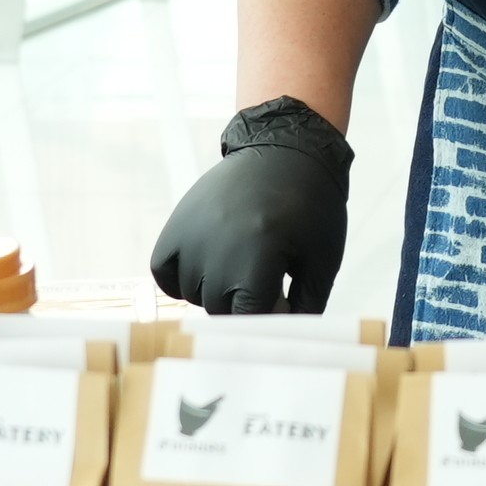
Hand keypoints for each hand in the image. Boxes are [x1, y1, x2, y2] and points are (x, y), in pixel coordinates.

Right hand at [150, 100, 351, 313]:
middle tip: (266, 284)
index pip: (246, 318)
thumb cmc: (311, 204)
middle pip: (218, 309)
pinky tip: (206, 271)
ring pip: (192, 294)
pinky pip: (163, 272)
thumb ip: (306, 306)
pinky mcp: (177, 224)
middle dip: (242, 305)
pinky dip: (179, 280)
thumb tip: (285, 337)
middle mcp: (218, 248)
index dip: (264, 320)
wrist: (285, 148)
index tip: (277, 309)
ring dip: (214, 292)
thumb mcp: (322, 258)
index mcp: (258, 256)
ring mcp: (192, 235)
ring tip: (241, 266)